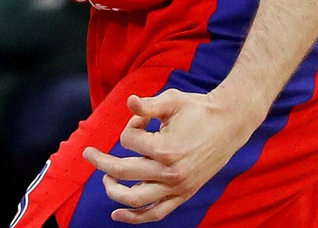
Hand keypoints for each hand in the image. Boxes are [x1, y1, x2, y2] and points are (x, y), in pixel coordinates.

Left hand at [81, 90, 257, 222]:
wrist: (229, 125)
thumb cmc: (198, 109)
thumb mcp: (172, 100)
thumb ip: (148, 105)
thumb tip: (129, 102)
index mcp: (166, 148)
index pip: (129, 140)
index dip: (129, 126)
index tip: (140, 119)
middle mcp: (170, 172)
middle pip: (123, 171)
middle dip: (102, 162)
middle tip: (88, 154)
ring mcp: (177, 187)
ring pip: (136, 199)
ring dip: (114, 192)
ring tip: (105, 180)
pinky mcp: (183, 195)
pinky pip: (156, 213)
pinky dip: (135, 218)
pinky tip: (117, 215)